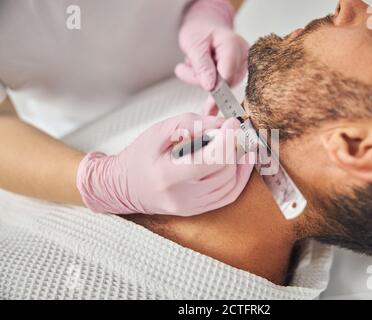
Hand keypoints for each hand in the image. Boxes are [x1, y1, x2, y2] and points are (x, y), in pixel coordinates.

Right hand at [77, 113, 253, 215]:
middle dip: (233, 147)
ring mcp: (192, 207)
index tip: (232, 123)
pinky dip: (239, 176)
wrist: (125, 186)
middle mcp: (181, 196)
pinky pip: (229, 195)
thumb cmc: (140, 156)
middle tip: (233, 128)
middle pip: (222, 172)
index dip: (225, 142)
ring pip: (230, 184)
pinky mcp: (199, 210)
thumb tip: (222, 124)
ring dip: (238, 160)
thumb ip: (190, 123)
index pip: (206, 162)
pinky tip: (242, 160)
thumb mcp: (158, 131)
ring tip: (235, 141)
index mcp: (167, 175)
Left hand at [176, 0, 248, 113]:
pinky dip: (207, 80)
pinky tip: (201, 68)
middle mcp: (242, 55)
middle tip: (185, 67)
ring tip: (193, 62)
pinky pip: (222, 86)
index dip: (217, 92)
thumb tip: (210, 87)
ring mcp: (241, 65)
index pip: (227, 75)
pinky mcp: (237, 73)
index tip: (209, 107)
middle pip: (225, 83)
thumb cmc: (199, 31)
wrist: (204, 26)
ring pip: (222, 87)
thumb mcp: (193, 45)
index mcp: (233, 45)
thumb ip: (202, 66)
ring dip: (202, 79)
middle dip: (202, 80)